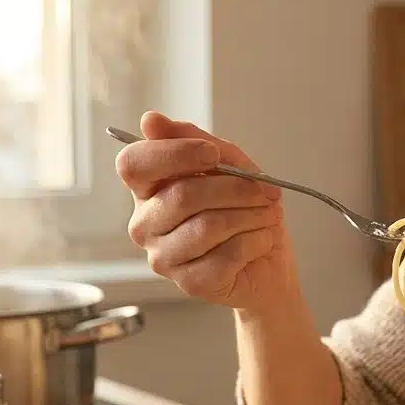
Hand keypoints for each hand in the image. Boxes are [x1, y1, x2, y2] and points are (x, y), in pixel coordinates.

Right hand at [118, 111, 298, 312]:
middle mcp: (145, 225)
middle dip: (236, 188)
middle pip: (182, 195)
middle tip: (267, 192)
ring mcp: (164, 258)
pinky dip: (256, 241)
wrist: (270, 263)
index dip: (175, 154)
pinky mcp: (190, 284)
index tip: (213, 154)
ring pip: (208, 226)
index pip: (134, 165)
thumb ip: (196, 142)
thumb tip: (150, 120)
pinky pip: (227, 255)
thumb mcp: (229, 166)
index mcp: (148, 190)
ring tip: (267, 215)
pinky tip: (260, 241)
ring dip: (252, 215)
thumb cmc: (245, 212)